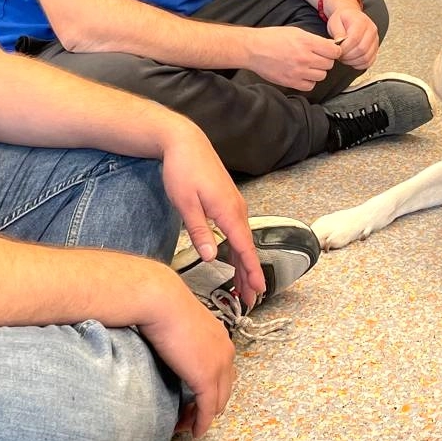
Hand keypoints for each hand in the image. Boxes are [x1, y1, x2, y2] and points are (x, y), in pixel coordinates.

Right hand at [135, 268, 238, 435]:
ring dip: (203, 416)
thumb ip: (182, 340)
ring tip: (187, 425)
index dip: (209, 388)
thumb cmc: (163, 306)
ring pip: (218, 402)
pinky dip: (202, 422)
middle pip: (224, 389)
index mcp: (220, 338)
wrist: (162, 302)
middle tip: (190, 415)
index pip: (222, 372)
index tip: (192, 397)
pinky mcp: (207, 378)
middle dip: (209, 405)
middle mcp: (226, 352)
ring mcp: (219, 366)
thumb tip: (170, 348)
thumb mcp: (179, 324)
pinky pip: (208, 409)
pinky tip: (194, 431)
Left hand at [159, 122, 265, 307]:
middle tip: (250, 299)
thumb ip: (200, 232)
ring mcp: (234, 205)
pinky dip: (239, 248)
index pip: (244, 249)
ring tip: (242, 286)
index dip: (252, 272)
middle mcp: (237, 209)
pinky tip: (234, 258)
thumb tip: (211, 258)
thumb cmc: (182, 169)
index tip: (259, 290)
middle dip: (249, 275)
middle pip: (247, 248)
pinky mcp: (228, 201)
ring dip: (244, 264)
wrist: (185, 141)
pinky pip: (238, 230)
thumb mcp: (185, 204)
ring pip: (243, 240)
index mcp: (228, 212)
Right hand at [245, 25, 342, 89]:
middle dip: (325, 60)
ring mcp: (299, 72)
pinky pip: (310, 86)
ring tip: (308, 66)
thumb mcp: (296, 31)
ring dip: (317, 71)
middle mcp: (305, 58)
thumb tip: (330, 46)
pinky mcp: (291, 82)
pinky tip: (303, 74)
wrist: (254, 49)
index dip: (334, 51)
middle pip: (329, 64)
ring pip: (322, 76)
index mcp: (307, 42)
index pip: (334, 51)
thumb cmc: (272, 38)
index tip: (330, 51)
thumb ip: (314, 39)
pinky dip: (309, 81)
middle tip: (317, 57)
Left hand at [324, 3, 378, 69]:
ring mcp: (375, 40)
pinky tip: (351, 60)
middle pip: (362, 49)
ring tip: (344, 57)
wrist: (351, 17)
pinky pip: (369, 61)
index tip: (337, 50)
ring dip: (352, 61)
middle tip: (339, 55)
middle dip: (348, 56)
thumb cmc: (343, 19)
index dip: (344, 48)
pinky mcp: (375, 48)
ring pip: (366, 57)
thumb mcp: (335, 22)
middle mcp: (371, 30)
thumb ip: (337, 33)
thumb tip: (339, 44)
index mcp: (361, 22)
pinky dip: (359, 65)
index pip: (355, 39)